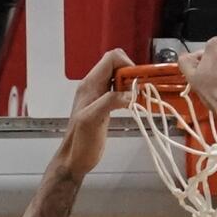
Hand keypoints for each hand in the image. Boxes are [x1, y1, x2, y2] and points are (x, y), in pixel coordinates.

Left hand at [60, 48, 134, 177]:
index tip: (138, 81)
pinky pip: (119, 91)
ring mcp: (100, 95)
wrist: (75, 158)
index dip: (127, 65)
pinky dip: (129, 94)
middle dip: (132, 74)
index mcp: (90, 84)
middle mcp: (95, 85)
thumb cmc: (81, 141)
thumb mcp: (93, 120)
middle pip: (116, 65)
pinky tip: (134, 105)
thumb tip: (131, 93)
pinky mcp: (105, 105)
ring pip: (119, 77)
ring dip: (132, 84)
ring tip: (140, 98)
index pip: (111, 58)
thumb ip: (109, 102)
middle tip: (141, 91)